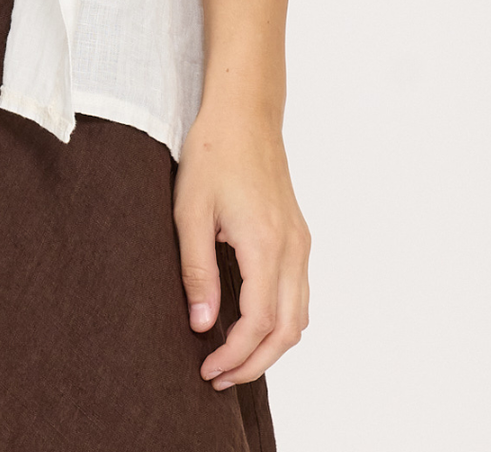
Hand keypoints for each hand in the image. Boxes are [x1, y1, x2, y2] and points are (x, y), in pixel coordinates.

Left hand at [173, 102, 309, 390]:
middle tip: (218, 376)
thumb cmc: (212, 154)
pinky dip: (280, 321)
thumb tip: (202, 324)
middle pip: (287, 331)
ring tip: (232, 358)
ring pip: (299, 317)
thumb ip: (197, 271)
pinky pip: (299, 294)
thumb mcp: (190, 212)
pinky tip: (251, 324)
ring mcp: (300, 243)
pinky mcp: (299, 236)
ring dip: (270, 346)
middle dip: (255, 363)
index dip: (236, 354)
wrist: (243, 114)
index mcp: (264, 243)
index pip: (259, 322)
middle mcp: (292, 248)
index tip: (208, 369)